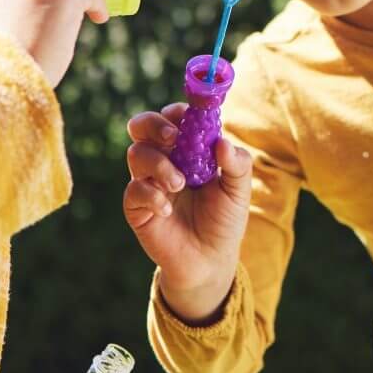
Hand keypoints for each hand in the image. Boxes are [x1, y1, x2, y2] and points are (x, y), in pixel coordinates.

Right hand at [123, 103, 251, 322]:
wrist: (210, 260)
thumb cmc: (224, 220)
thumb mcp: (239, 190)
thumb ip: (237, 164)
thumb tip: (222, 142)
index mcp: (187, 149)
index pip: (174, 117)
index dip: (178, 112)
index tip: (189, 118)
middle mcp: (163, 159)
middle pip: (142, 125)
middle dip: (153, 124)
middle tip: (173, 138)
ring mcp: (148, 181)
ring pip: (136, 153)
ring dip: (158, 164)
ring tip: (180, 184)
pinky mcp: (137, 206)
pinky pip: (134, 189)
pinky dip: (151, 195)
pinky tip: (167, 210)